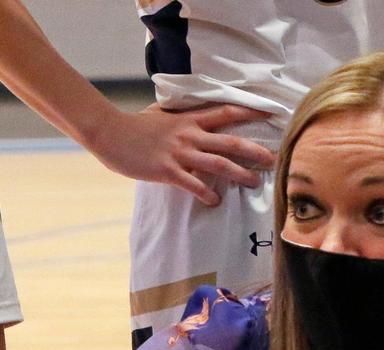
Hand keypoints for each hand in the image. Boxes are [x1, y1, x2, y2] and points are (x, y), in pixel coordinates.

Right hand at [88, 104, 275, 205]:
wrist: (110, 133)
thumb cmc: (135, 126)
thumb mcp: (162, 114)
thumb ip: (182, 115)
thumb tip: (194, 114)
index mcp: (189, 120)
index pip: (226, 113)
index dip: (249, 114)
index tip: (270, 116)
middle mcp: (189, 135)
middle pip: (230, 142)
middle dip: (254, 151)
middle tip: (274, 160)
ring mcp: (180, 153)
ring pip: (218, 164)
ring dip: (239, 174)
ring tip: (255, 183)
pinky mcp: (168, 170)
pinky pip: (193, 185)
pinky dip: (207, 194)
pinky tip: (216, 201)